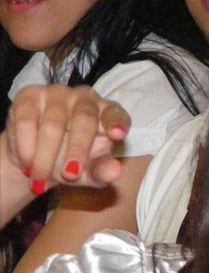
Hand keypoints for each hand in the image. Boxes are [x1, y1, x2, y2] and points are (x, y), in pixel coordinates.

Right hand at [6, 84, 130, 189]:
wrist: (35, 158)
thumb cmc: (72, 161)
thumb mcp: (89, 172)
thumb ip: (102, 171)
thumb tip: (115, 172)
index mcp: (107, 113)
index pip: (116, 114)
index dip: (117, 122)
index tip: (118, 134)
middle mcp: (85, 98)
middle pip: (84, 120)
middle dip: (77, 150)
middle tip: (70, 176)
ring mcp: (57, 94)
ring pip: (53, 123)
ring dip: (46, 155)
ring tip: (40, 178)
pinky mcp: (29, 96)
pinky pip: (27, 121)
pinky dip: (26, 146)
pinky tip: (26, 164)